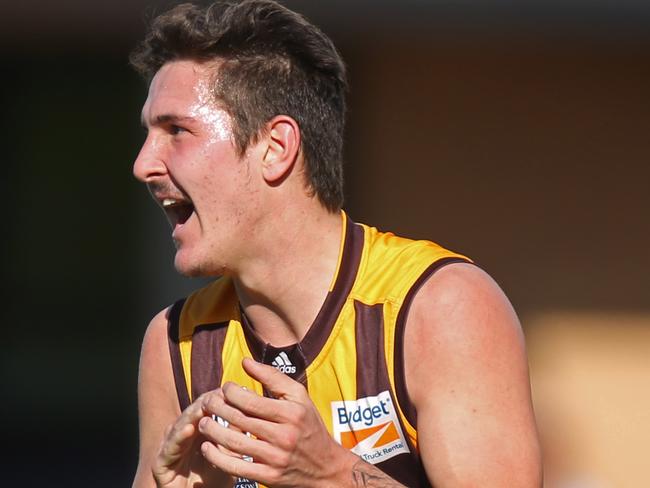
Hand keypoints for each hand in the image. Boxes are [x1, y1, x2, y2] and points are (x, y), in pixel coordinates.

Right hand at [153, 392, 232, 487]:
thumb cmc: (214, 481)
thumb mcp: (229, 455)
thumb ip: (234, 435)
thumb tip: (249, 410)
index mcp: (197, 431)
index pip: (206, 408)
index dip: (218, 398)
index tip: (234, 389)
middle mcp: (181, 436)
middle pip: (193, 413)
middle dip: (207, 402)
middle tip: (220, 392)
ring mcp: (170, 448)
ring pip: (180, 426)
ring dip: (193, 414)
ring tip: (205, 405)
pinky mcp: (160, 464)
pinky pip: (170, 447)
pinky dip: (179, 436)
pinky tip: (189, 428)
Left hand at [197, 358, 358, 486]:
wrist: (326, 468)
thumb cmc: (308, 425)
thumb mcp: (299, 396)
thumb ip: (272, 376)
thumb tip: (245, 362)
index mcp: (291, 413)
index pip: (251, 400)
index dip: (231, 392)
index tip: (224, 388)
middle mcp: (284, 435)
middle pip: (240, 420)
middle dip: (218, 408)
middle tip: (207, 402)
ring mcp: (275, 458)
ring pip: (234, 443)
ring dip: (213, 431)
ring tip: (203, 422)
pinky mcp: (269, 477)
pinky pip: (236, 467)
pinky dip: (217, 457)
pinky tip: (208, 447)